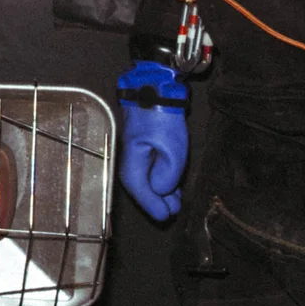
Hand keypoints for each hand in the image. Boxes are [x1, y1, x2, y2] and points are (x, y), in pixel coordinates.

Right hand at [117, 61, 187, 222]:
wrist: (155, 89)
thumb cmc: (161, 116)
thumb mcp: (171, 147)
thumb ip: (168, 173)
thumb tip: (162, 189)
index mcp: (132, 161)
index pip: (139, 190)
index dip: (153, 206)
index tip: (166, 216)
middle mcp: (129, 160)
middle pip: (140, 188)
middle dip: (156, 202)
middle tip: (173, 212)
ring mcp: (135, 153)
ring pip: (145, 180)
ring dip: (159, 192)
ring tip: (174, 203)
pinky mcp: (143, 147)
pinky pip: (149, 170)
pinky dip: (159, 180)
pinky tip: (170, 185)